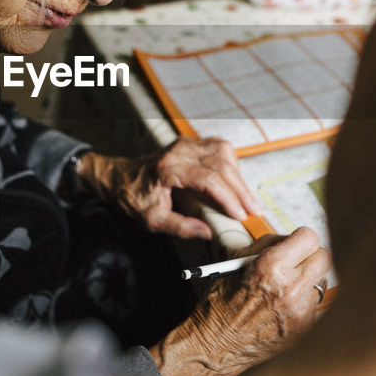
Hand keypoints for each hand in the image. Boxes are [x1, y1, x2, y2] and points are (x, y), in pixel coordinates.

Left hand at [76, 138, 261, 240]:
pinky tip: (235, 182)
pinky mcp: (192, 142)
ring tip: (246, 200)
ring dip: (238, 177)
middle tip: (254, 211)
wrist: (121, 177)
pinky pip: (220, 148)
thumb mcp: (152, 220)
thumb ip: (180, 227)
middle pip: (220, 165)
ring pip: (224, 153)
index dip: (228, 197)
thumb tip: (208, 233)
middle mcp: (179, 151)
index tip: (240, 214)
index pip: (207, 179)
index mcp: (168, 168)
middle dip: (240, 189)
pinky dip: (232, 165)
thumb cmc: (135, 197)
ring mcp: (186, 143)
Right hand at [149, 227, 330, 375]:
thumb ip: (267, 245)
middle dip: (310, 256)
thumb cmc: (220, 304)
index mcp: (271, 267)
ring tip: (284, 288)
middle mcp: (291, 289)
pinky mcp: (305, 329)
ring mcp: (301, 311)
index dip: (301, 238)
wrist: (216, 346)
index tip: (297, 242)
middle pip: (323, 258)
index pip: (310, 238)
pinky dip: (302, 303)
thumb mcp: (236, 262)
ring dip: (307, 281)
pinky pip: (314, 305)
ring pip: (320, 282)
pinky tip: (283, 308)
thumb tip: (289, 238)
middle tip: (297, 261)